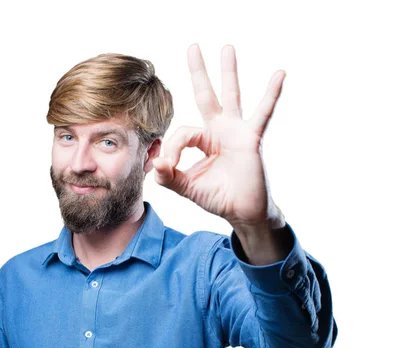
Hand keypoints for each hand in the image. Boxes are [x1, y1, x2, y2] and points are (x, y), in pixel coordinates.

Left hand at [153, 44, 285, 227]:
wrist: (242, 212)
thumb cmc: (218, 198)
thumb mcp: (188, 188)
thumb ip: (170, 178)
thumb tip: (157, 163)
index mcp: (203, 141)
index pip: (183, 133)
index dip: (173, 148)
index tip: (169, 165)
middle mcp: (219, 131)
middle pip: (205, 96)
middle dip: (198, 72)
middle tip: (192, 47)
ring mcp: (236, 132)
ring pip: (231, 96)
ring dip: (228, 72)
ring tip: (226, 48)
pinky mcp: (251, 139)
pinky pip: (263, 113)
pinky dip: (271, 94)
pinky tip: (279, 74)